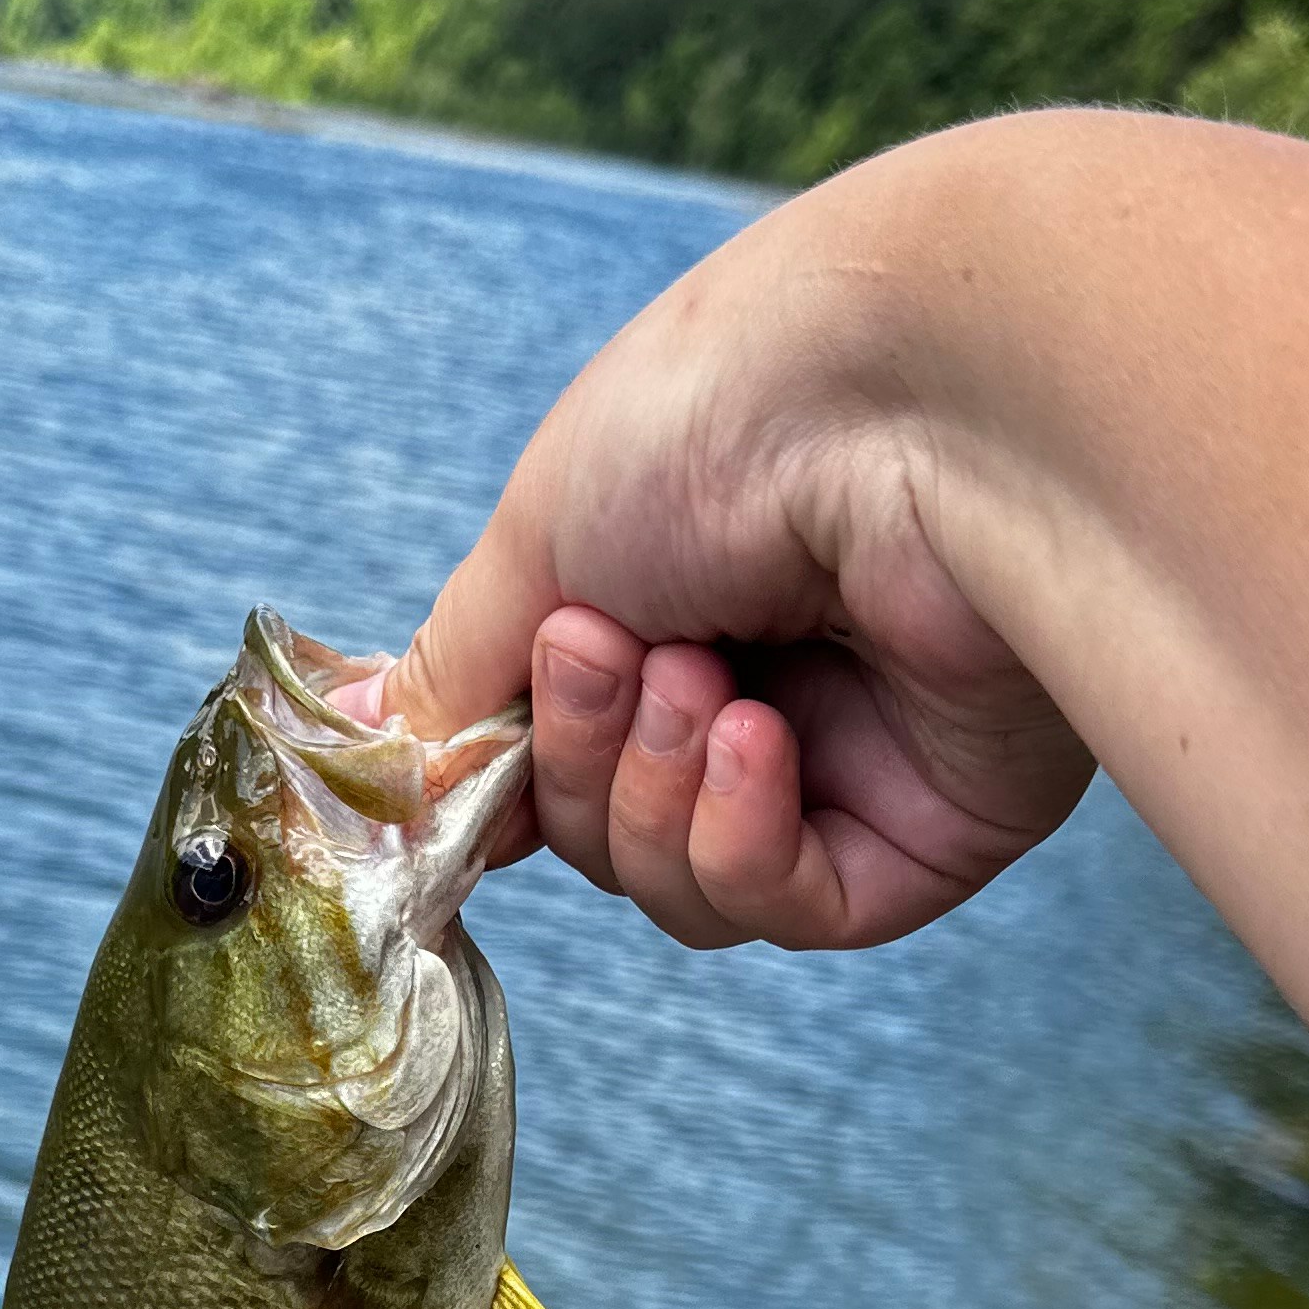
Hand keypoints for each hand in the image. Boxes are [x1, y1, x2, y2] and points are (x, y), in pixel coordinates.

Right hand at [385, 167, 1098, 949]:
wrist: (915, 400)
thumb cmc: (725, 417)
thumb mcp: (540, 538)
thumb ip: (460, 669)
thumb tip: (378, 748)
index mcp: (674, 601)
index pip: (554, 755)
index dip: (502, 775)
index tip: (454, 765)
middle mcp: (765, 681)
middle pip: (603, 834)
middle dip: (578, 759)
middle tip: (610, 651)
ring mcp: (850, 764)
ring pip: (685, 889)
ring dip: (652, 793)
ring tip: (702, 678)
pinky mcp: (930, 830)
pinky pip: (786, 908)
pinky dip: (741, 842)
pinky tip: (764, 740)